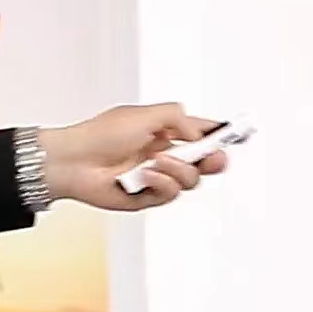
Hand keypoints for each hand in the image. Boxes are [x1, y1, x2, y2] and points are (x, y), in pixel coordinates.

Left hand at [38, 103, 230, 211]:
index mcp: (163, 131)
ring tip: (156, 163)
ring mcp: (156, 176)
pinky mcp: (147, 196)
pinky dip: (161, 184)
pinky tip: (145, 176)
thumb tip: (199, 135)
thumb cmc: (99, 135)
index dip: (219, 134)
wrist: (73, 162)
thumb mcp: (144, 115)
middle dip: (214, 160)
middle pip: (204, 161)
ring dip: (178, 171)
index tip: (239, 133)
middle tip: (213, 158)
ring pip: (191, 180)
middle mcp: (163, 154)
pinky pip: (170, 194)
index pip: (199, 132)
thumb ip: (178, 118)